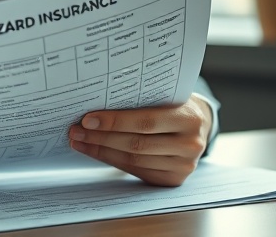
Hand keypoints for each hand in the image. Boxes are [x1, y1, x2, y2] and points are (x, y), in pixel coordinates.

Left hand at [68, 94, 212, 185]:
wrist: (199, 124)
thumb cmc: (174, 105)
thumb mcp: (166, 96)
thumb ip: (141, 100)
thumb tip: (96, 106)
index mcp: (189, 117)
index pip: (145, 121)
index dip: (114, 121)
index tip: (87, 119)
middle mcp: (190, 144)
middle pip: (136, 144)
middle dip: (101, 138)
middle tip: (76, 131)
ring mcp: (184, 165)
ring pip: (133, 160)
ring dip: (101, 151)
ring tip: (80, 141)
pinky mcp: (174, 179)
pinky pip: (137, 171)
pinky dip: (112, 161)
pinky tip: (96, 152)